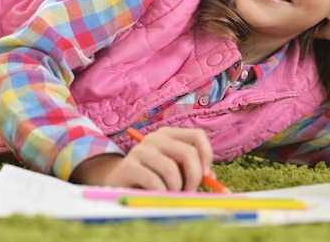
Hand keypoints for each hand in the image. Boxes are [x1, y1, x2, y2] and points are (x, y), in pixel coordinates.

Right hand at [69, 127, 215, 191]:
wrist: (117, 179)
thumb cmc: (151, 174)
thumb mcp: (173, 169)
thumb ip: (192, 170)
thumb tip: (212, 178)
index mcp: (169, 134)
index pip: (197, 135)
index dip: (207, 154)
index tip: (206, 174)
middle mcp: (156, 138)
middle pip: (188, 152)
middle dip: (195, 177)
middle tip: (191, 191)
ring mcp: (141, 150)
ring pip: (172, 169)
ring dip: (177, 188)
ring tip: (172, 194)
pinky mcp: (129, 165)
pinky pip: (154, 181)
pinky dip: (162, 193)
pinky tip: (159, 195)